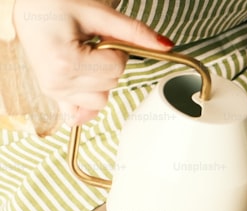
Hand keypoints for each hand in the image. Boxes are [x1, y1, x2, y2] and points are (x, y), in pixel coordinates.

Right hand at [13, 0, 173, 125]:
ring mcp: (53, 91)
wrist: (30, 9)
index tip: (102, 38)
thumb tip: (166, 45)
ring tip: (81, 57)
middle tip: (89, 45)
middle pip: (110, 84)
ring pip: (101, 99)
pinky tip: (84, 87)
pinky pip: (78, 115)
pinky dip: (86, 104)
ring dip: (100, 79)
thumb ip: (134, 31)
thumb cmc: (57, 6)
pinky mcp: (53, 96)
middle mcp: (56, 82)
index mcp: (65, 61)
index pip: (116, 69)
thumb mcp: (98, 14)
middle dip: (108, 64)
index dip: (116, 51)